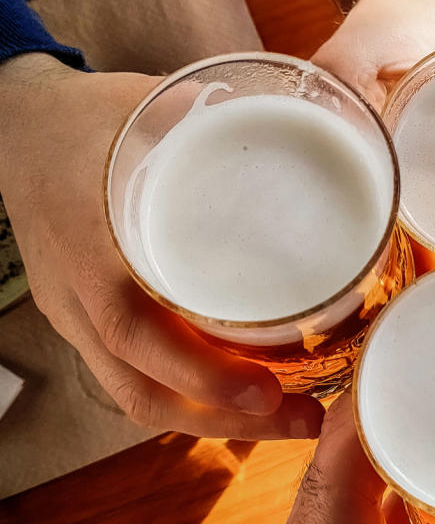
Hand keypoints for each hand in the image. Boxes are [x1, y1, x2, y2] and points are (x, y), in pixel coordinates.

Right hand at [0, 55, 323, 438]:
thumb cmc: (88, 118)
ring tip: (287, 415)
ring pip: (137, 393)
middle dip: (229, 420)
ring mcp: (75, 316)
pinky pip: (130, 376)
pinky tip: (238, 395)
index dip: (202, 374)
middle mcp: (79, 299)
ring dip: (212, 419)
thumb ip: (225, 112)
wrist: (16, 127)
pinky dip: (186, 395)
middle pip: (145, 390)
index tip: (268, 390)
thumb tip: (316, 102)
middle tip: (306, 420)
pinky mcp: (82, 320)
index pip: (137, 334)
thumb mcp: (151, 105)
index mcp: (92, 251)